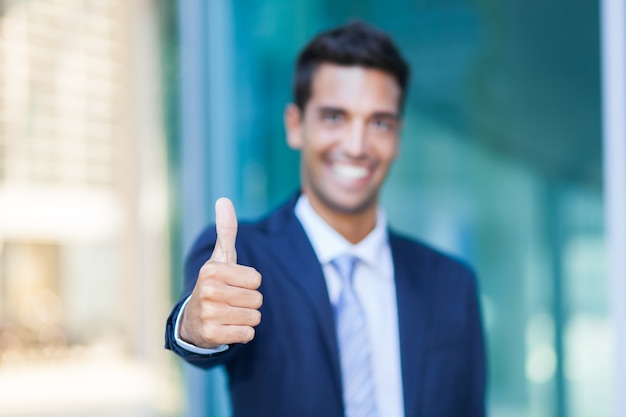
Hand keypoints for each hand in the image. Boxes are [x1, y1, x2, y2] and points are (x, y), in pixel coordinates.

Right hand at [179, 198, 262, 347]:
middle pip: (257, 299)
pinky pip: (248, 335)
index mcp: (212, 270)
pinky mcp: (212, 335)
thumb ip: (226, 230)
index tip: (232, 284)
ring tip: (229, 314)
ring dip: (246, 318)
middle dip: (249, 302)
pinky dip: (242, 333)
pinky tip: (227, 327)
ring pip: (254, 317)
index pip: (256, 278)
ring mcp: (209, 314)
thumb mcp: (220, 257)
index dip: (249, 283)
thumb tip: (224, 200)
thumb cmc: (214, 284)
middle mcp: (208, 291)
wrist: (193, 320)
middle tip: (230, 301)